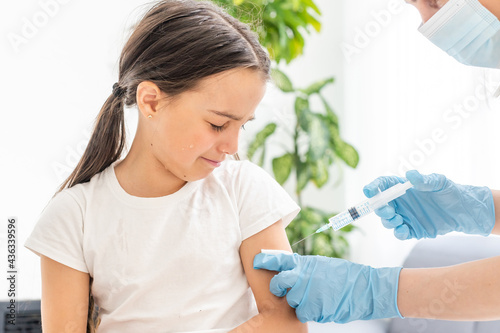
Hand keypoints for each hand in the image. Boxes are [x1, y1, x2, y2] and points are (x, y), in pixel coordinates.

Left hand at [253, 252, 401, 322]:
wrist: (365, 288)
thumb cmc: (343, 276)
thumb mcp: (321, 265)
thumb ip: (303, 268)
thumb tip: (288, 271)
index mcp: (304, 263)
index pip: (279, 259)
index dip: (265, 260)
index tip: (256, 261)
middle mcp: (303, 276)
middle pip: (279, 283)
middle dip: (277, 288)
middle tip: (281, 291)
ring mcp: (307, 293)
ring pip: (292, 302)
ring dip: (300, 302)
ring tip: (317, 297)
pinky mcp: (314, 308)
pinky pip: (303, 314)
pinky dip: (311, 312)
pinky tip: (322, 306)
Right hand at [363, 170, 494, 239]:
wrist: (464, 212)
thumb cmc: (451, 192)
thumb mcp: (440, 183)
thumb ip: (425, 180)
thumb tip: (410, 175)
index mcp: (403, 187)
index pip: (383, 185)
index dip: (373, 187)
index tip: (368, 191)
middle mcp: (401, 202)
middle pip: (381, 205)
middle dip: (379, 208)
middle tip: (388, 210)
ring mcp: (405, 216)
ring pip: (387, 220)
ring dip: (388, 221)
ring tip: (397, 220)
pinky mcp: (412, 229)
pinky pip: (399, 233)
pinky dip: (398, 233)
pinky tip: (405, 230)